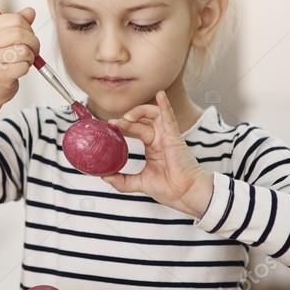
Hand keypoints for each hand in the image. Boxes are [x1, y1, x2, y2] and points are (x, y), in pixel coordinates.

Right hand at [0, 8, 39, 131]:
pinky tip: (18, 70)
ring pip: (24, 50)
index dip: (27, 27)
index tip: (27, 36)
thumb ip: (17, 24)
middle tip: (33, 49)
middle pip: (20, 33)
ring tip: (24, 61)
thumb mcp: (3, 39)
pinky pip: (23, 66)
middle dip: (33, 42)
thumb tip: (30, 11)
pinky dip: (26, 68)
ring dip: (30, 56)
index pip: (15, 19)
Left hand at [101, 91, 214, 217]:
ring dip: (139, 112)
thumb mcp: (140, 183)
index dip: (122, 127)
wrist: (185, 194)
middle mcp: (159, 139)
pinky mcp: (174, 137)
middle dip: (125, 121)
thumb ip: (122, 180)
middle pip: (140, 122)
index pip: (135, 130)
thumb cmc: (169, 188)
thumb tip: (104, 176)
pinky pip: (169, 118)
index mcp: (152, 147)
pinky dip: (164, 105)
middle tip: (112, 124)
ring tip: (126, 117)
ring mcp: (167, 137)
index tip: (109, 127)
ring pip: (153, 115)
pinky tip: (160, 95)